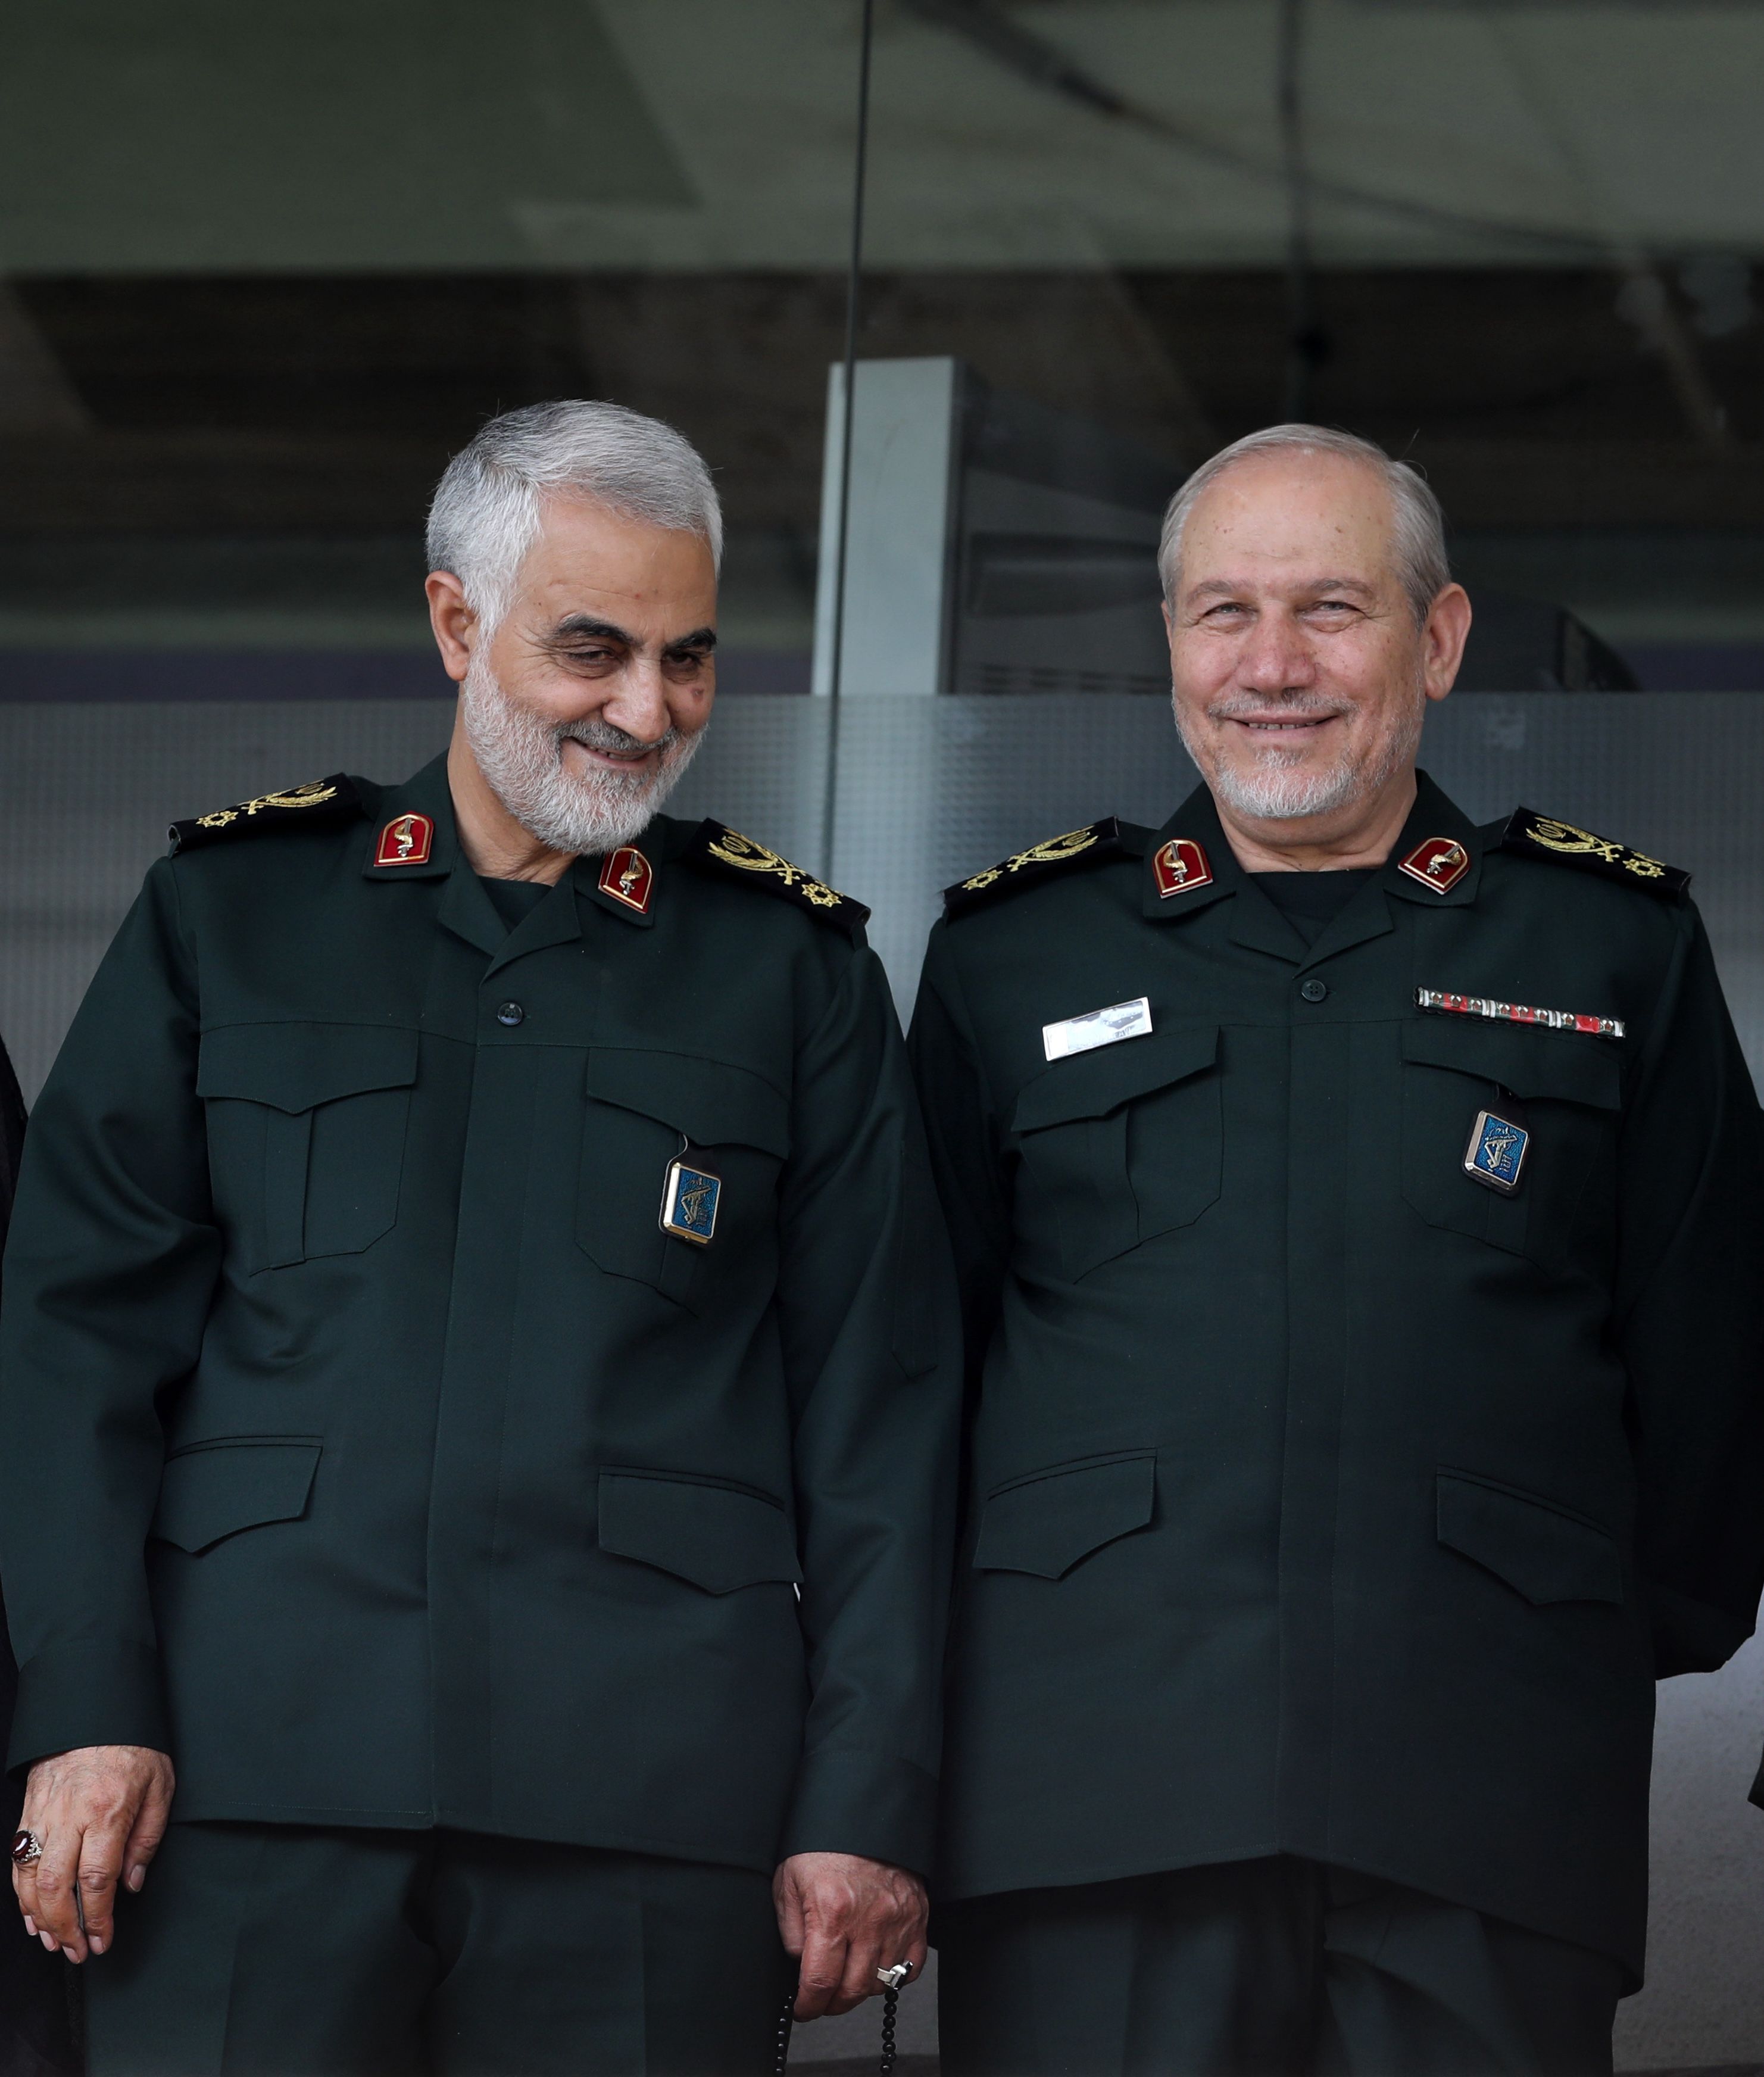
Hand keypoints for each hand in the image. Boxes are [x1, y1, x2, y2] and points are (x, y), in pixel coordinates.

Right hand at [12, 1745, 174, 1961]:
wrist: (97, 1709)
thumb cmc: (134, 1746)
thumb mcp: (160, 1786)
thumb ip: (148, 1837)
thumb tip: (132, 1884)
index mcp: (108, 1811)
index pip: (98, 1879)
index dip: (97, 1918)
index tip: (101, 1941)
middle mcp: (70, 1816)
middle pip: (57, 1886)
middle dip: (65, 1927)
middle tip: (76, 1952)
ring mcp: (44, 1814)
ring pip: (30, 1877)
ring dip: (39, 1916)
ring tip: (54, 1940)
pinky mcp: (28, 1810)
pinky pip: (18, 1859)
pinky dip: (21, 1892)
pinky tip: (32, 1913)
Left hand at [772, 1850, 926, 2019]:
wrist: (861, 1817)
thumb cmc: (823, 1847)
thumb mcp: (788, 1883)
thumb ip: (791, 1931)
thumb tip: (800, 1966)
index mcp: (832, 1911)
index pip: (820, 1982)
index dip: (808, 2006)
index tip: (803, 2009)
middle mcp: (868, 1920)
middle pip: (853, 1991)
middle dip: (831, 2004)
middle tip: (821, 1999)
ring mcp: (898, 1920)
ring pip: (881, 1983)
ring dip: (860, 1990)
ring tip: (846, 1978)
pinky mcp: (917, 1916)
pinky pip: (910, 1967)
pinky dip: (893, 1976)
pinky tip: (875, 1966)